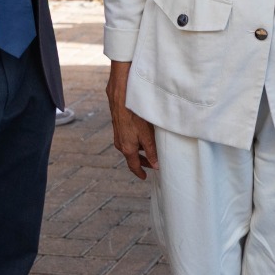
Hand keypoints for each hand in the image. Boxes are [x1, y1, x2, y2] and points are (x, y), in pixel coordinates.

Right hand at [105, 62, 158, 178]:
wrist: (121, 97)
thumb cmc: (135, 115)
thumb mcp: (147, 135)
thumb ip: (152, 151)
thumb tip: (156, 166)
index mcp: (127, 148)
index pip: (133, 165)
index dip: (140, 172)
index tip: (145, 177)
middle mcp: (120, 143)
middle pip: (132, 157)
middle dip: (142, 161)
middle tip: (152, 164)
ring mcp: (118, 134)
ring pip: (129, 146)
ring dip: (139, 150)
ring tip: (149, 150)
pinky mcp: (118, 125)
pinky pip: (127, 138)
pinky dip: (135, 141)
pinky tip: (142, 135)